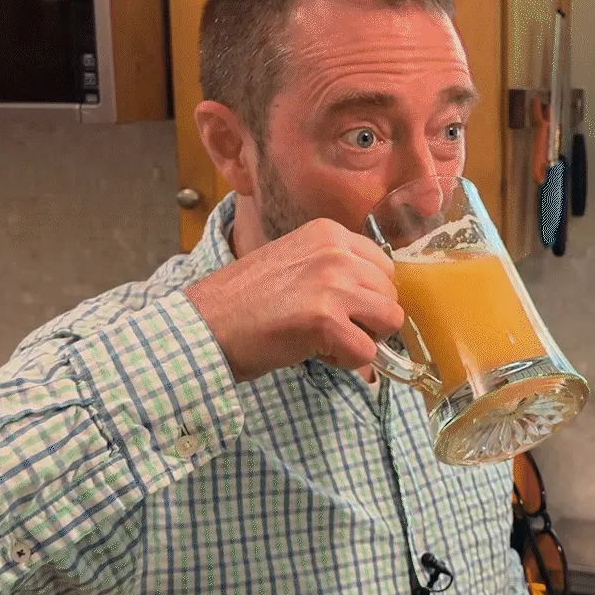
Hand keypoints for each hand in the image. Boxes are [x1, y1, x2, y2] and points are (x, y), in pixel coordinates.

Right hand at [184, 218, 402, 382]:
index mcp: (328, 233)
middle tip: (331, 328)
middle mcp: (336, 252)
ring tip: (326, 340)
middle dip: (368, 319)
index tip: (341, 308)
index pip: (383, 267)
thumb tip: (374, 294)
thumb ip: (334, 267)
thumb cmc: (243, 299)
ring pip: (388, 321)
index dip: (367, 295)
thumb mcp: (294, 260)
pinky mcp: (327, 321)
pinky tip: (316, 352)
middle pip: (390, 294)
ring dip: (362, 339)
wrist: (204, 324)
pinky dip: (347, 362)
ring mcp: (333, 285)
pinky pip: (367, 353)